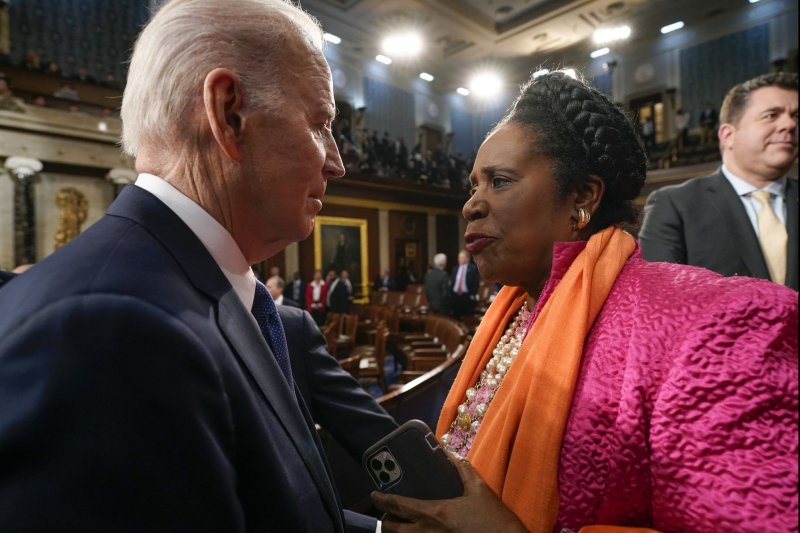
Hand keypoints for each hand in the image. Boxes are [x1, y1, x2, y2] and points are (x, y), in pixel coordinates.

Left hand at [371, 455, 527, 532]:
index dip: (382, 499)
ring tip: (397, 524)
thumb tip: (448, 452)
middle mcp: (428, 532)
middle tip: (383, 513)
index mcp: (435, 513)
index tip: (374, 494)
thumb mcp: (478, 488)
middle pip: (392, 530)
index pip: (398, 505)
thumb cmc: (493, 518)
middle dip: (384, 522)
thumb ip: (461, 468)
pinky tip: (417, 532)